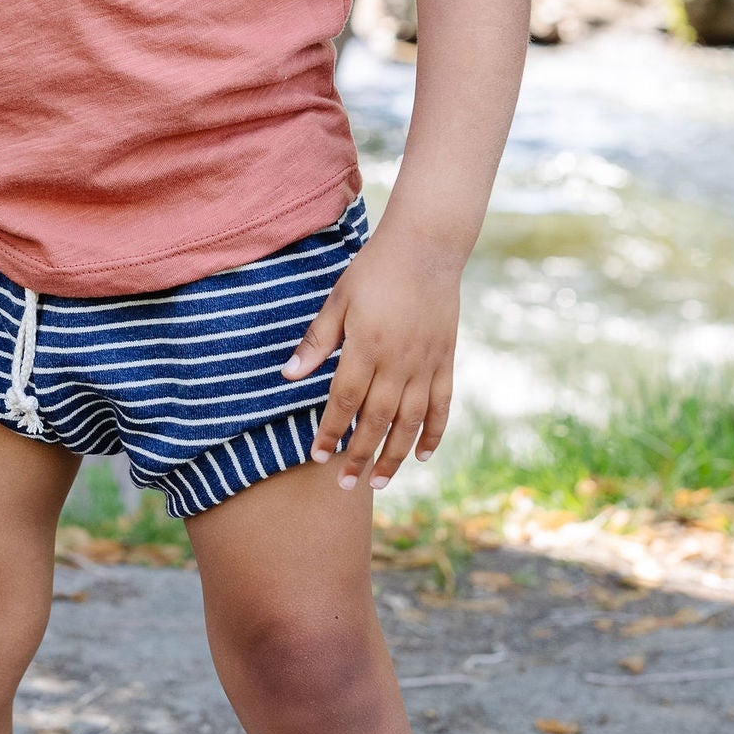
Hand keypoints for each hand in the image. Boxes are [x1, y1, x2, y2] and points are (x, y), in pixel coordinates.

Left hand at [284, 230, 460, 491]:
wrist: (427, 248)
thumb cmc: (374, 271)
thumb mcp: (338, 300)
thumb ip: (317, 341)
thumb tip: (288, 376)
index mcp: (367, 346)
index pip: (344, 400)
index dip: (330, 431)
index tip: (317, 456)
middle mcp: (398, 361)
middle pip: (377, 420)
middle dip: (359, 455)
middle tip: (345, 486)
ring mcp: (426, 363)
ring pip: (411, 421)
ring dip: (395, 455)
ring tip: (379, 483)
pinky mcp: (446, 360)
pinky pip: (442, 405)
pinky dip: (433, 432)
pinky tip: (421, 455)